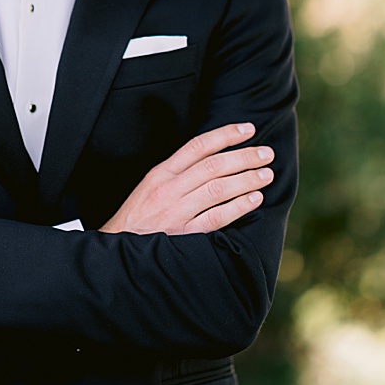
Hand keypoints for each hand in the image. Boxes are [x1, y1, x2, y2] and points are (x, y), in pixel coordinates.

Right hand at [100, 122, 273, 235]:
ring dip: (247, 179)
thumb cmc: (137, 218)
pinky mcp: (183, 235)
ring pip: (218, 188)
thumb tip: (212, 158)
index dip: (226, 135)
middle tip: (266, 154)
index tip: (248, 130)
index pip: (198, 146)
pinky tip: (255, 199)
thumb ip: (177, 173)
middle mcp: (169, 189)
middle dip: (244, 157)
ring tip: (266, 174)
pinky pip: (216, 217)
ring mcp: (176, 212)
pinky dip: (238, 206)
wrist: (117, 254)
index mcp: (161, 173)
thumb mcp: (150, 187)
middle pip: (214, 165)